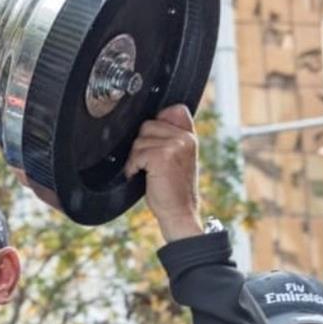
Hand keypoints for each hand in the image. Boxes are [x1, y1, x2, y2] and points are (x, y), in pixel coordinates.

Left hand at [123, 104, 201, 241]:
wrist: (179, 213)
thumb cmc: (174, 189)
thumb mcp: (177, 159)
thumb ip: (170, 139)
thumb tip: (148, 123)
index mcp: (190, 136)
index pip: (173, 110)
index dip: (158, 120)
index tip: (154, 141)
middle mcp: (185, 138)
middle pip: (147, 125)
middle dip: (141, 145)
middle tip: (147, 164)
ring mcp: (175, 145)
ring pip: (139, 140)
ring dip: (135, 158)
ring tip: (145, 172)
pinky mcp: (162, 156)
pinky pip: (136, 154)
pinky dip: (132, 167)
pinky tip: (141, 176)